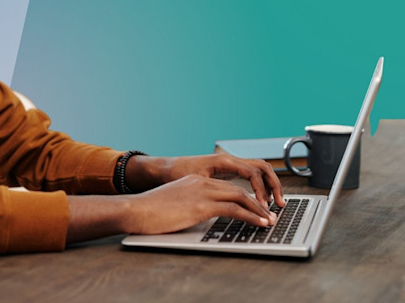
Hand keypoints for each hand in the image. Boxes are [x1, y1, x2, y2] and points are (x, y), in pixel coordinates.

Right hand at [122, 174, 276, 234]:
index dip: (244, 198)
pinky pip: (235, 209)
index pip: (227, 187)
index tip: (255, 208)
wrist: (136, 209)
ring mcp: (202, 192)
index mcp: (195, 181)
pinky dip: (251, 216)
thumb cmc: (149, 210)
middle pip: (238, 189)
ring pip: (240, 197)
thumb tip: (200, 217)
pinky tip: (260, 223)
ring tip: (269, 221)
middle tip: (269, 214)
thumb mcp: (174, 203)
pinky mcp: (202, 205)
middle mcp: (202, 183)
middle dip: (257, 202)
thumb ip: (190, 205)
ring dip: (258, 210)